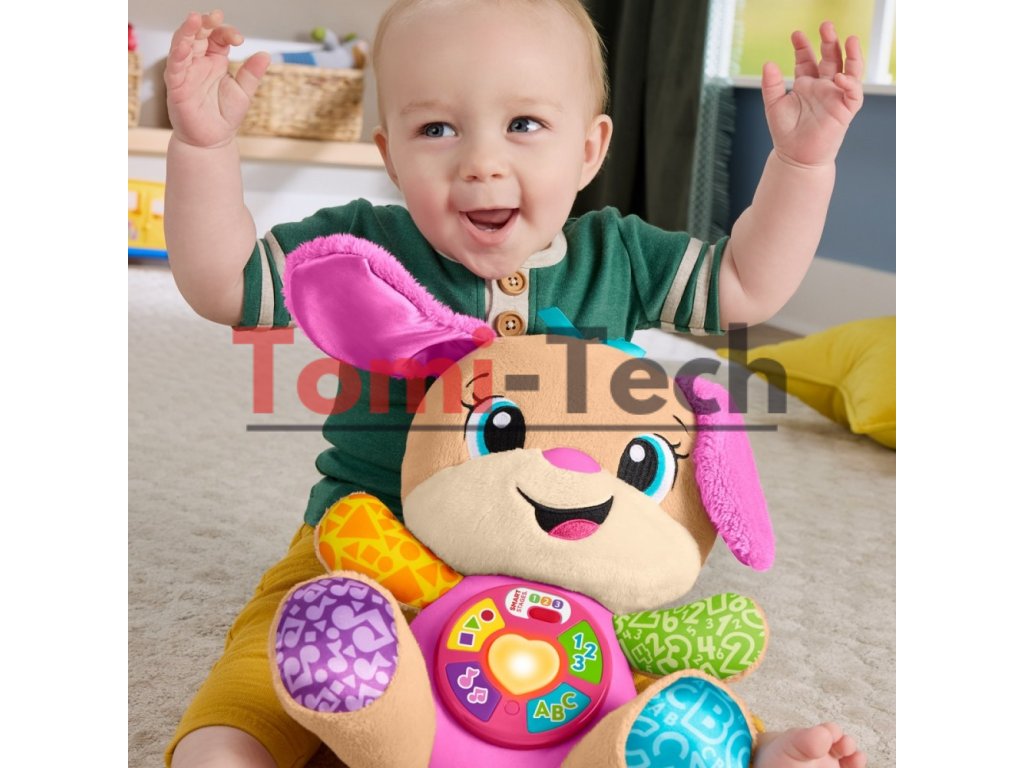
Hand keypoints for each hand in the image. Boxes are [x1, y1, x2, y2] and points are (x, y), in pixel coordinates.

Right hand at [164, 10, 269, 148]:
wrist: (212, 141)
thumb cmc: (224, 117)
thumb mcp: (244, 92)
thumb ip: (252, 73)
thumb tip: (266, 55)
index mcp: (215, 60)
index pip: (218, 37)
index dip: (226, 32)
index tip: (239, 39)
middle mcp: (198, 62)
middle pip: (199, 34)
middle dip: (206, 22)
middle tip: (216, 15)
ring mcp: (186, 71)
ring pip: (183, 43)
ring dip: (188, 30)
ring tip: (196, 19)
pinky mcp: (176, 84)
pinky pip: (176, 64)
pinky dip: (179, 53)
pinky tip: (185, 44)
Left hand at [761, 21, 863, 166]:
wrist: (795, 157)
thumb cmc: (785, 133)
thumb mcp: (774, 104)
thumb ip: (771, 84)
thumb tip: (768, 63)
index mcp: (806, 84)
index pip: (807, 59)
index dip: (803, 46)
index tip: (796, 34)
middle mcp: (823, 87)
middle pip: (831, 58)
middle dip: (829, 41)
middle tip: (825, 25)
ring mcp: (835, 97)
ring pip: (850, 70)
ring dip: (851, 55)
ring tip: (850, 39)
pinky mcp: (845, 110)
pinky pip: (853, 93)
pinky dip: (850, 84)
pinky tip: (840, 77)